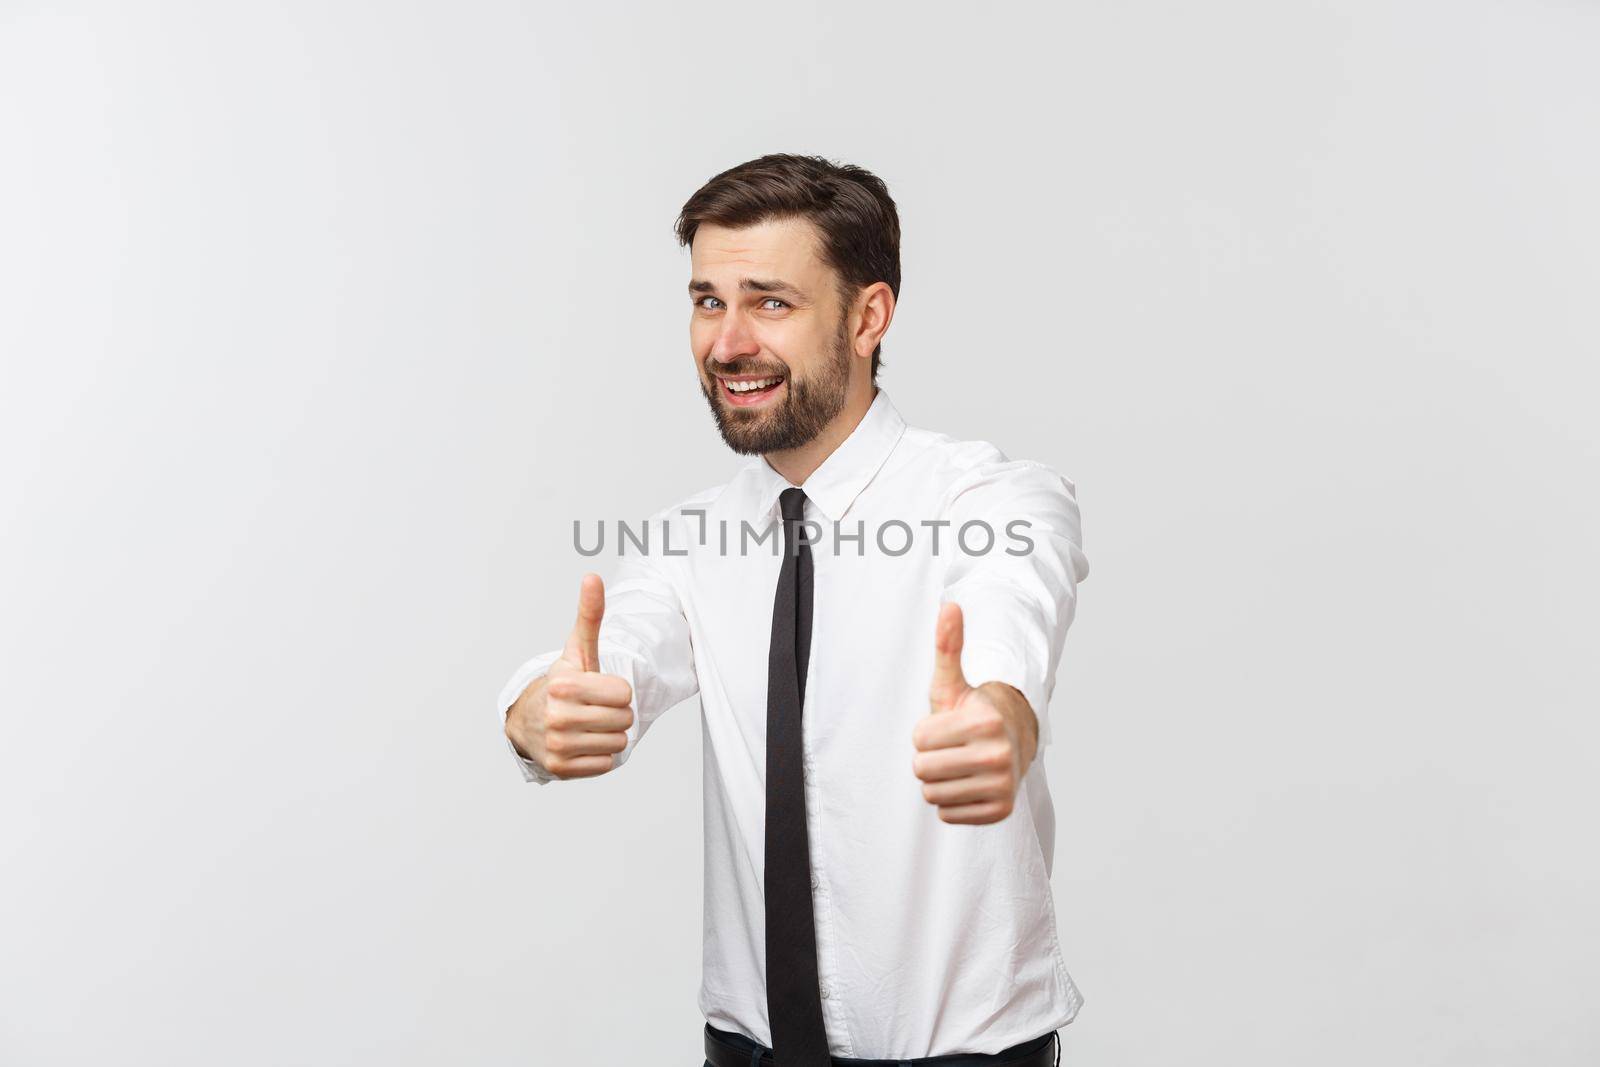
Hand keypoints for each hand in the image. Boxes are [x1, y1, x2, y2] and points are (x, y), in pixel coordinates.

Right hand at [505, 573, 634, 778]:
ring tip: (587, 725)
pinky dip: (599, 756)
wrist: (528, 722)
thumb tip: (593, 577)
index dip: (616, 691)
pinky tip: (582, 744)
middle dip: (615, 713)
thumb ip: (589, 616)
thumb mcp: (577, 651)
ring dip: (609, 734)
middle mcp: (557, 716)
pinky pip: (606, 763)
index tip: (597, 689)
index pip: (625, 693)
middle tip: (593, 709)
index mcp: (563, 685)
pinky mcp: (561, 769)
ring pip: (619, 742)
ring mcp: (558, 745)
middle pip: (625, 719)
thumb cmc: (563, 684)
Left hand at [911, 601, 1037, 823]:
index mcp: (985, 721)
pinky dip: (952, 802)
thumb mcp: (954, 681)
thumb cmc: (973, 711)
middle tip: (952, 747)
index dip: (925, 733)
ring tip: (959, 765)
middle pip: (922, 770)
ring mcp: (1002, 785)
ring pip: (932, 795)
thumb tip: (949, 605)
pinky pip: (947, 814)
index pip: (918, 740)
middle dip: (929, 758)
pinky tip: (968, 784)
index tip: (947, 725)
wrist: (1013, 741)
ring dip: (939, 781)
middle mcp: (999, 754)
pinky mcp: (1001, 810)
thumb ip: (948, 646)